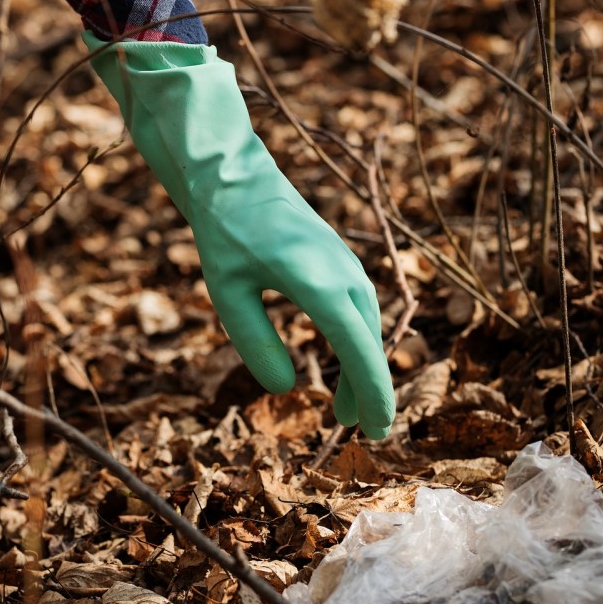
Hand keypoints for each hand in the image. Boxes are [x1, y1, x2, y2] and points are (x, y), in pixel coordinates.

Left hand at [84, 33, 394, 437]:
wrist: (231, 171)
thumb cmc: (225, 230)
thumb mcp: (229, 294)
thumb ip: (256, 344)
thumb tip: (287, 389)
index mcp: (319, 284)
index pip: (359, 352)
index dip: (372, 396)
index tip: (377, 432)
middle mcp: (343, 273)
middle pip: (367, 344)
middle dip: (367, 390)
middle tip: (361, 432)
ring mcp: (344, 263)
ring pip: (365, 327)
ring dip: (359, 368)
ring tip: (343, 409)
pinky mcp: (337, 258)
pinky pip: (357, 309)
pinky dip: (354, 341)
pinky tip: (339, 358)